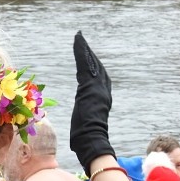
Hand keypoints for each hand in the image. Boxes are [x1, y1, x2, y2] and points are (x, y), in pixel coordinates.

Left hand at [69, 31, 114, 174]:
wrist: (92, 140)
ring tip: (79, 38)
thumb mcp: (85, 128)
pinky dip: (81, 52)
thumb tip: (80, 139)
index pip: (97, 80)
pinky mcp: (88, 86)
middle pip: (96, 68)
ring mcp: (96, 88)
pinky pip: (84, 64)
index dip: (94, 68)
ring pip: (90, 64)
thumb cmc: (87, 141)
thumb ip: (85, 124)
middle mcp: (101, 91)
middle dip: (90, 56)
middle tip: (83, 43)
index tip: (89, 60)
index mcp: (101, 100)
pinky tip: (78, 41)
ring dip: (84, 50)